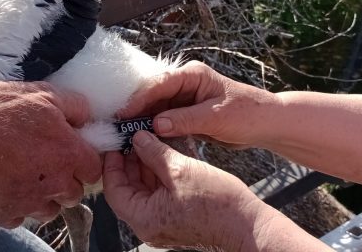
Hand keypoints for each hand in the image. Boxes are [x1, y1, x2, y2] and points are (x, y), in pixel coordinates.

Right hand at [0, 81, 101, 227]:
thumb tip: (86, 115)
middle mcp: (52, 184)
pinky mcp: (2, 214)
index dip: (83, 159)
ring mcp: (27, 203)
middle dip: (65, 179)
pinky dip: (15, 203)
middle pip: (74, 193)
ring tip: (22, 171)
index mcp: (67, 154)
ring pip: (48, 209)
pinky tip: (2, 181)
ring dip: (42, 195)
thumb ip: (73, 105)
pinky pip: (20, 216)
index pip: (94, 170)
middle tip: (44, 159)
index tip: (69, 150)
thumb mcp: (39, 93)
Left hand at [103, 131, 266, 249]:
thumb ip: (153, 152)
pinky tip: (164, 153)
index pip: (114, 189)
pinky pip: (160, 193)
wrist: (249, 225)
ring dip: (146, 165)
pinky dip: (160, 173)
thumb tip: (137, 138)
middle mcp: (149, 224)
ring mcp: (163, 222)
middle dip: (130, 161)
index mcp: (143, 218)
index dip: (113, 163)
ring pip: (144, 189)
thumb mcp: (180, 169)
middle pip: (128, 188)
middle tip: (133, 136)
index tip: (116, 142)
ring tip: (149, 140)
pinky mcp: (176, 217)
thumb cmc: (218, 204)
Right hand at [119, 61, 277, 147]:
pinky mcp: (186, 113)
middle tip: (118, 126)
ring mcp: (184, 98)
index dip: (139, 99)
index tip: (123, 114)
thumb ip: (185, 120)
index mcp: (192, 75)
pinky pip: (165, 119)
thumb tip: (155, 124)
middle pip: (153, 95)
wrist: (267, 124)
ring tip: (126, 134)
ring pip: (156, 108)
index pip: (159, 84)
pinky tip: (143, 139)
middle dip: (136, 110)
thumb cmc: (247, 114)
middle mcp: (185, 83)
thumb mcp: (216, 117)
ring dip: (143, 120)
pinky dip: (155, 128)